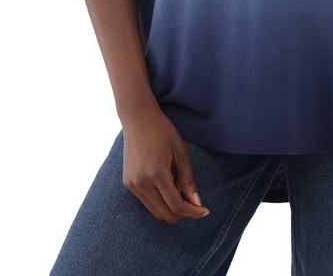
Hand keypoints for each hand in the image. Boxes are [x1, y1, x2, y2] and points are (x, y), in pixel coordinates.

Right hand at [120, 102, 211, 223]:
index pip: (176, 206)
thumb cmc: (162, 131)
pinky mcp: (128, 184)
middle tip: (193, 201)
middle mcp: (141, 183)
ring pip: (156, 211)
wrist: (138, 118)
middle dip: (182, 212)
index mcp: (156, 173)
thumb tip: (196, 203)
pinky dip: (160, 201)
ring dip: (170, 207)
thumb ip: (188, 180)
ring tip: (178, 187)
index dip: (193, 212)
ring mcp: (132, 184)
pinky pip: (147, 202)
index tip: (205, 211)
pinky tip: (166, 184)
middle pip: (165, 215)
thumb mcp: (180, 152)